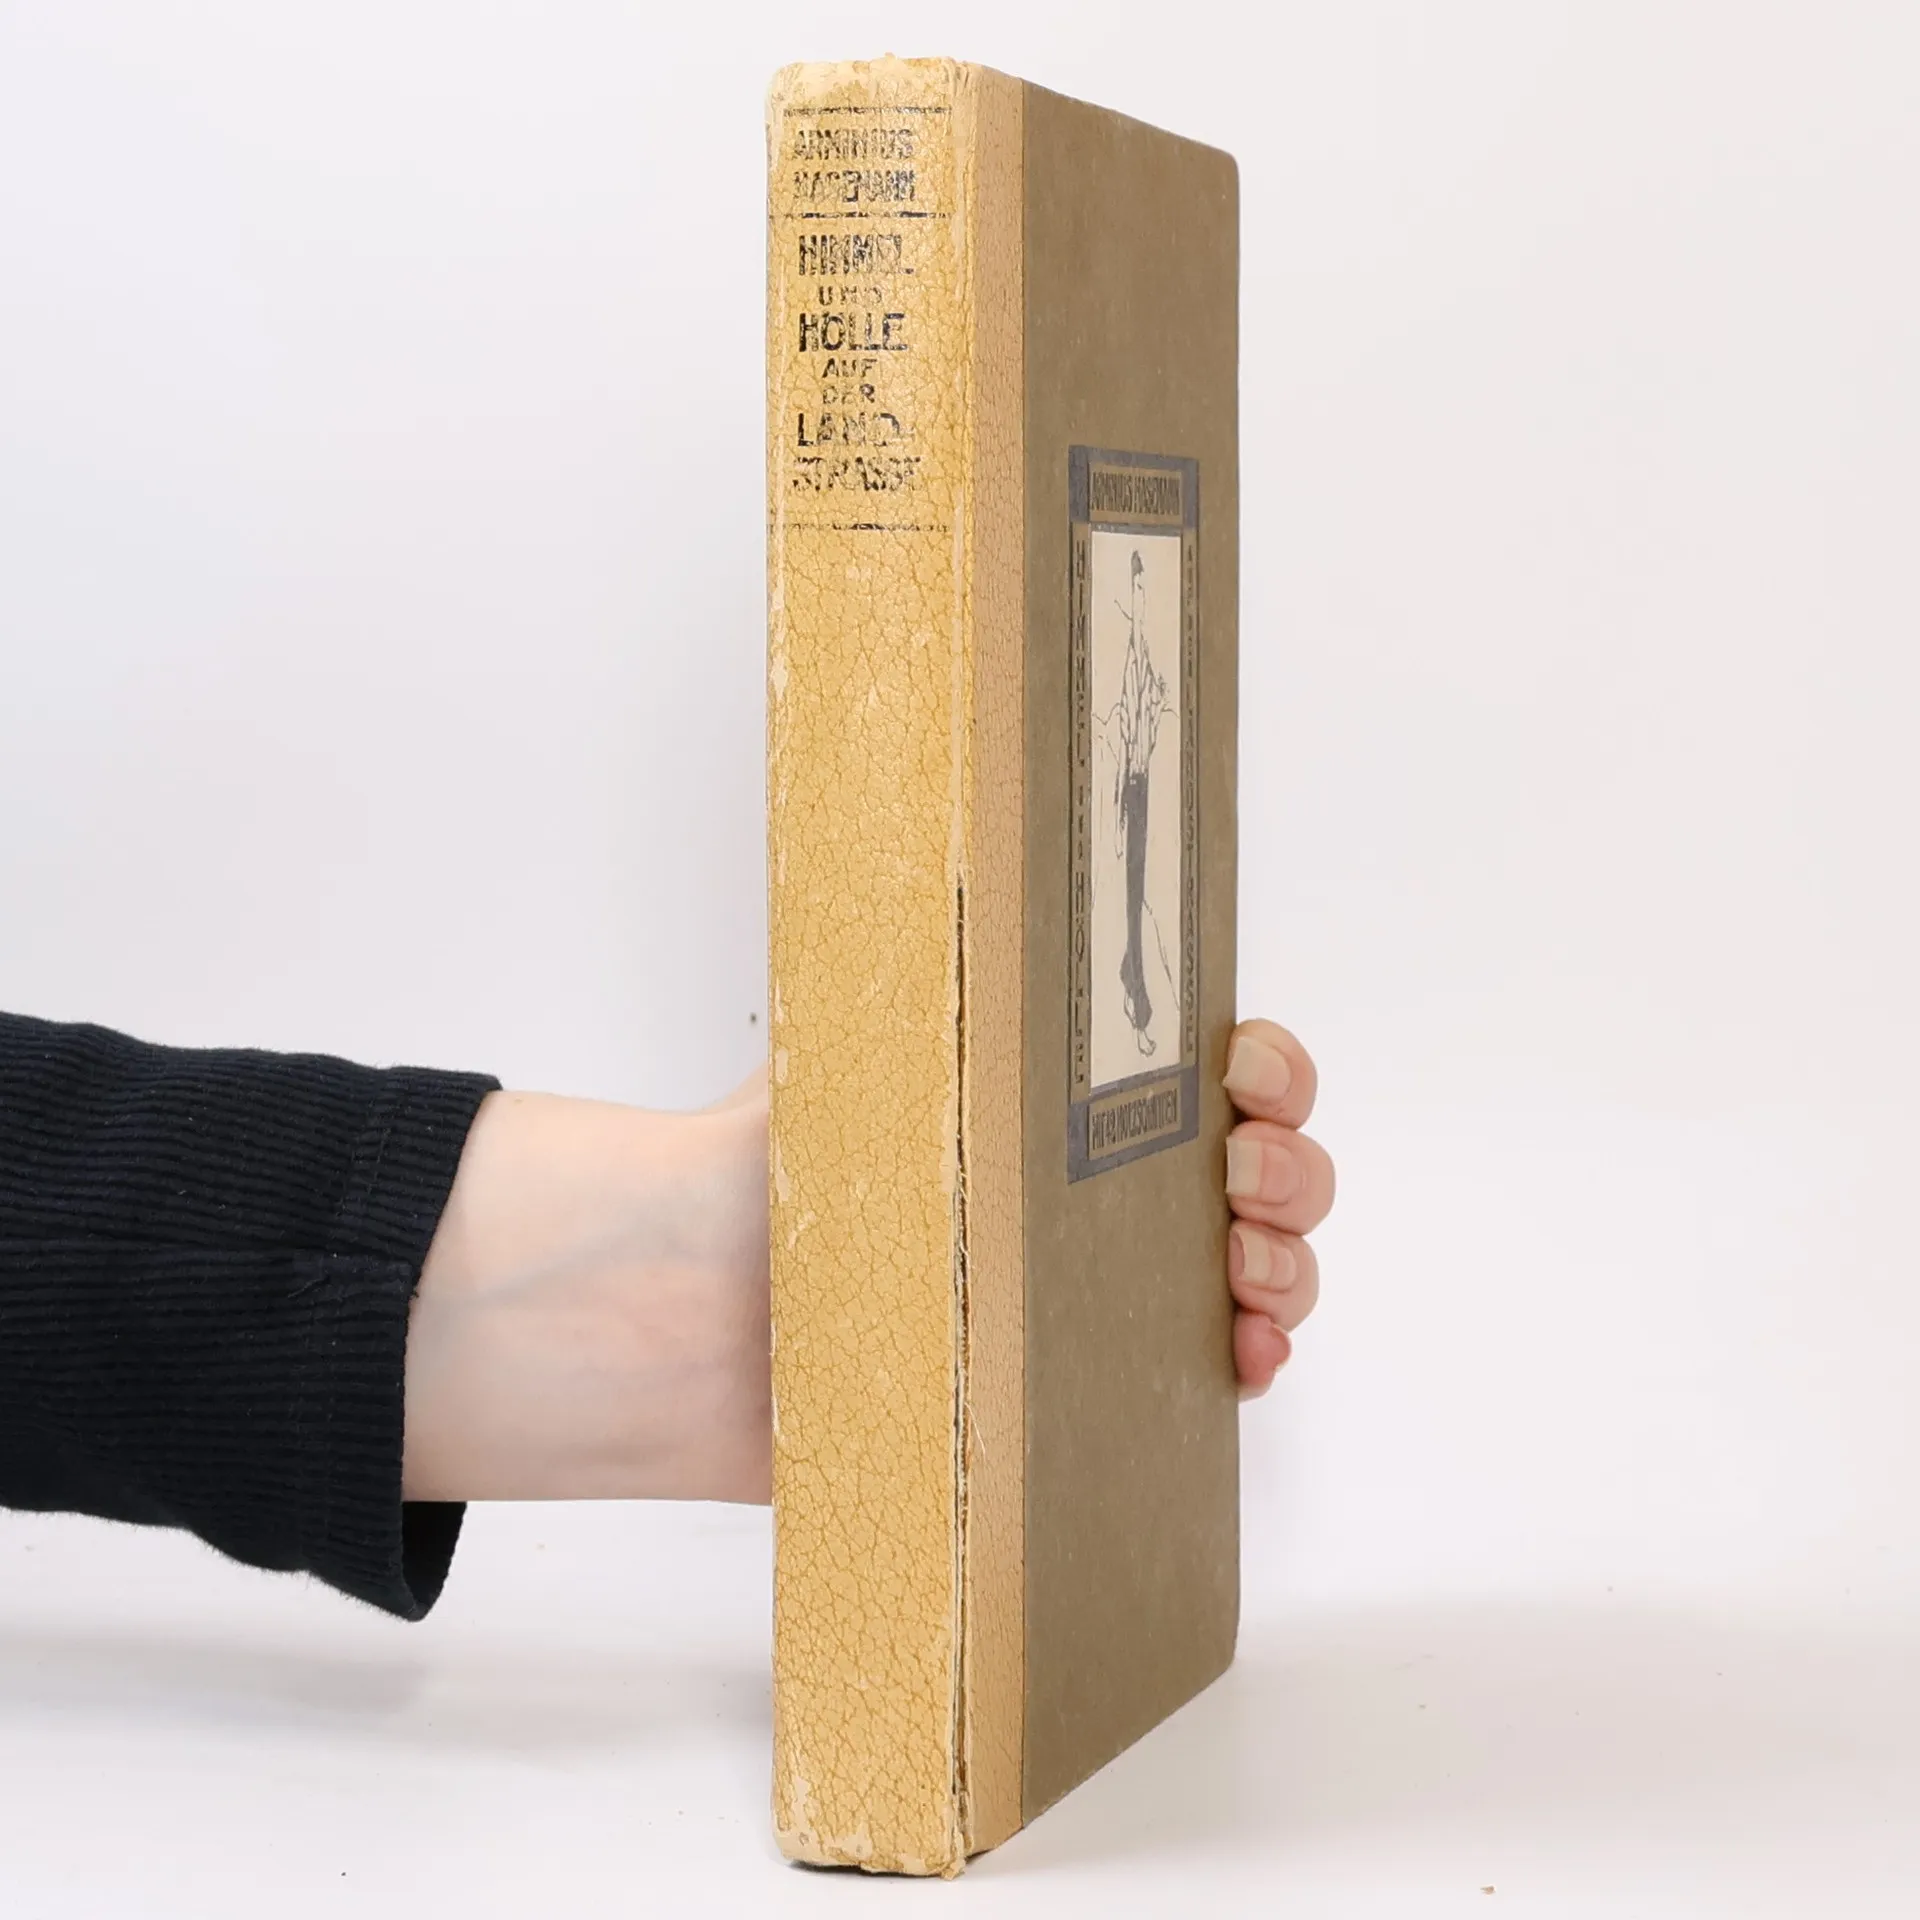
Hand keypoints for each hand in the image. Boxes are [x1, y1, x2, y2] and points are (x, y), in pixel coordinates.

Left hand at [400, 1016, 1330, 1501]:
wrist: (679, 1321)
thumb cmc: (764, 1169)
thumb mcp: (860, 1050)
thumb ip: (938, 979)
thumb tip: (977, 859)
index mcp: (1055, 1102)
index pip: (1205, 1069)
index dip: (1262, 1067)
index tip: (1244, 1072)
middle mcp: (1088, 1191)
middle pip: (1258, 1169)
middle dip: (1290, 1168)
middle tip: (1240, 1179)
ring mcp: (1092, 1296)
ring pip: (1252, 1271)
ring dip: (1286, 1266)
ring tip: (1247, 1276)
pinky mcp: (1071, 1394)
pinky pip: (1197, 1380)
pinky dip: (1249, 1364)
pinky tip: (1244, 1355)